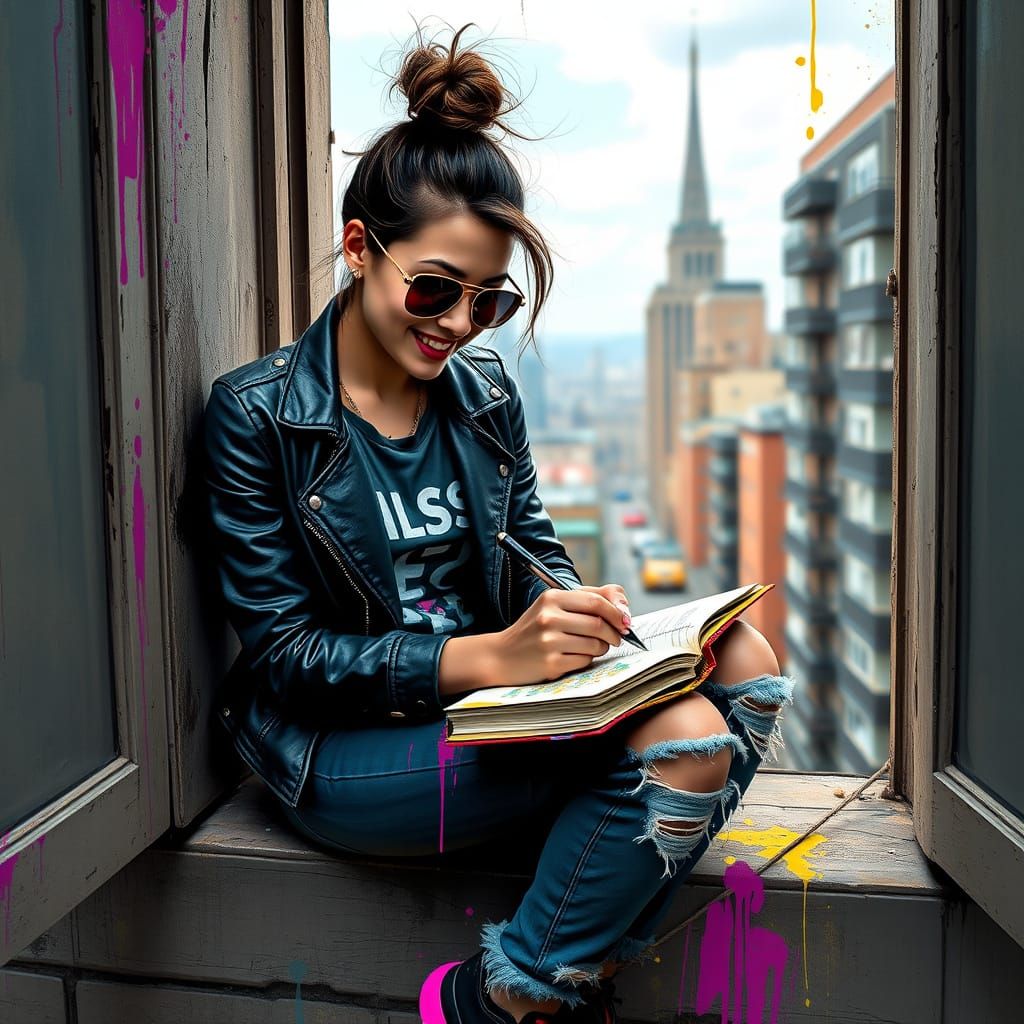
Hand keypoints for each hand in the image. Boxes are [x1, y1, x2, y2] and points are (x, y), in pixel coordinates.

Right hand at [491, 583, 633, 687]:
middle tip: (616, 638)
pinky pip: (584, 661)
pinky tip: (576, 657)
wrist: (502, 656)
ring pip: (595, 644)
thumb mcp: (554, 606)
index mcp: (552, 597)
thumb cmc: (535, 630)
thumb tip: (624, 609)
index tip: (625, 621)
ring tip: (594, 647)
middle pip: (598, 624)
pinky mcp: (550, 663)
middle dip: (614, 633)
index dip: (617, 612)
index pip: (596, 601)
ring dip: (602, 648)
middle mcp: (549, 617)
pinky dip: (587, 660)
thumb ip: (588, 600)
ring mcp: (548, 641)